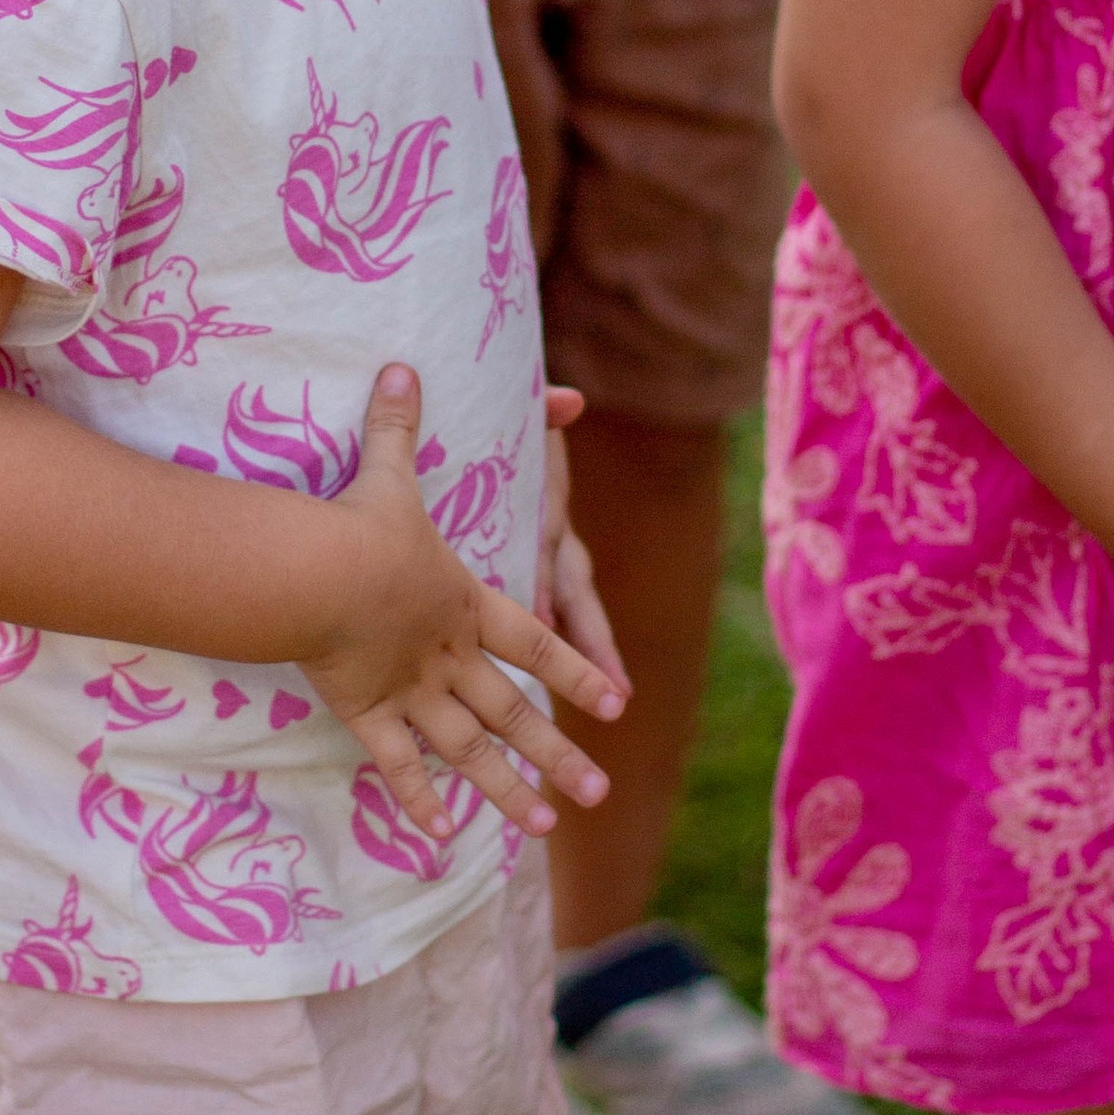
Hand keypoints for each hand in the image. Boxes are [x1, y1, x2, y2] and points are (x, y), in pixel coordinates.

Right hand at [298, 367, 625, 843]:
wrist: (323, 574)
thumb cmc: (363, 523)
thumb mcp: (389, 471)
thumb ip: (398, 423)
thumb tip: (401, 364)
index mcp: (469, 604)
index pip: (537, 639)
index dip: (576, 668)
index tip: (615, 700)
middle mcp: (452, 657)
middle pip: (514, 712)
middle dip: (557, 752)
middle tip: (595, 792)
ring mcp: (413, 691)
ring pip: (470, 750)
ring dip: (506, 790)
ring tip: (541, 827)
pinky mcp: (368, 714)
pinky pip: (398, 765)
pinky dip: (419, 800)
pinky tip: (441, 837)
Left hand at [536, 383, 625, 695]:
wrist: (496, 437)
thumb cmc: (506, 434)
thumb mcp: (525, 424)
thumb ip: (543, 408)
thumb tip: (571, 399)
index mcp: (549, 518)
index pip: (553, 557)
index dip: (549, 586)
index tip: (548, 621)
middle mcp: (553, 551)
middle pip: (575, 605)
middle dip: (594, 649)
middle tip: (617, 696)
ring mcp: (542, 569)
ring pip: (563, 627)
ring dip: (576, 668)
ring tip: (593, 716)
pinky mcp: (522, 583)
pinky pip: (531, 630)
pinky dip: (536, 664)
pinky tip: (527, 701)